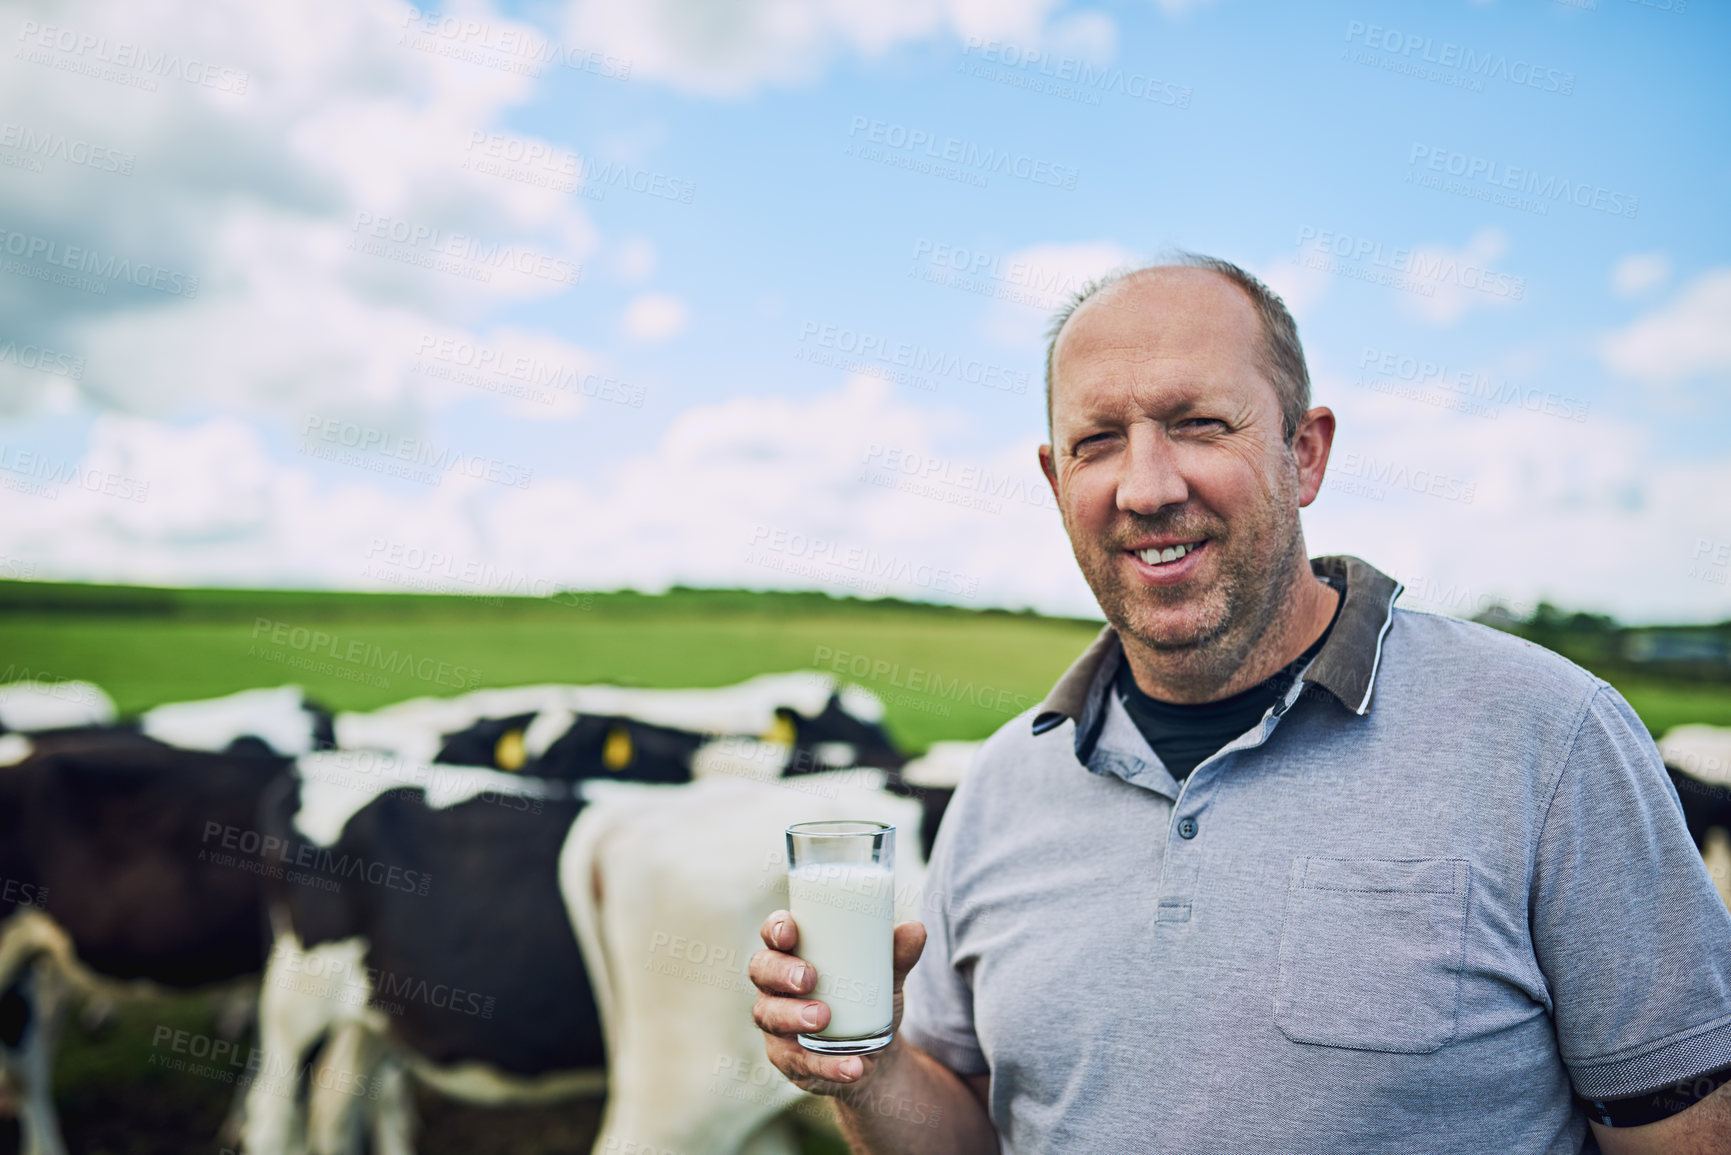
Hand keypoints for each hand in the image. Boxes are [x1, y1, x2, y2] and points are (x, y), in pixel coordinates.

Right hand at [749, 910, 925, 1092]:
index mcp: (795, 954)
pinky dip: (827, 1065)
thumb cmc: (867, 997)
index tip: (791, 932)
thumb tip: (916, 929)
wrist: (875, 1052)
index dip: (775, 929)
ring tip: (823, 1018)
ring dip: (793, 1016)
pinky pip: (799, 1061)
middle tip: (808, 979)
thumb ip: (897, 955)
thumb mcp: (884, 976)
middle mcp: (777, 986)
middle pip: (762, 971)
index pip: (773, 934)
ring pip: (770, 1015)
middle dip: (781, 972)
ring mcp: (777, 1023)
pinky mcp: (788, 1058)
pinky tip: (852, 1066)